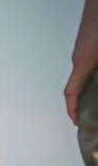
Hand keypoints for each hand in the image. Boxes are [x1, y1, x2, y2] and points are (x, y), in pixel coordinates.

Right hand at [65, 0, 97, 124]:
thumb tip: (96, 77)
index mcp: (84, 61)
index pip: (71, 93)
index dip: (73, 110)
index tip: (77, 122)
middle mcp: (80, 57)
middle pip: (76, 87)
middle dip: (82, 104)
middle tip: (89, 115)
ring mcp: (83, 49)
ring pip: (84, 75)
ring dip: (89, 89)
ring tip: (96, 99)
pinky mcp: (89, 43)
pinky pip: (88, 66)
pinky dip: (92, 77)